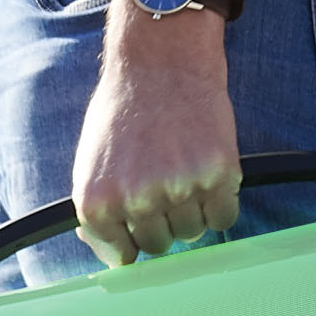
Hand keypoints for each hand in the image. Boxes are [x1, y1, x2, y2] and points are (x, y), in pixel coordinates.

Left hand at [72, 9, 242, 261]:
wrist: (161, 61)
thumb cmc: (123, 110)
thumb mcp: (91, 161)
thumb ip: (100, 211)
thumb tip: (116, 255)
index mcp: (97, 201)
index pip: (122, 255)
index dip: (133, 236)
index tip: (140, 216)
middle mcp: (136, 200)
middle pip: (159, 245)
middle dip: (163, 220)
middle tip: (163, 180)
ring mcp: (179, 189)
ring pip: (193, 232)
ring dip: (193, 209)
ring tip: (183, 167)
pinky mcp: (218, 175)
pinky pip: (224, 217)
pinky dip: (221, 202)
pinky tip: (208, 172)